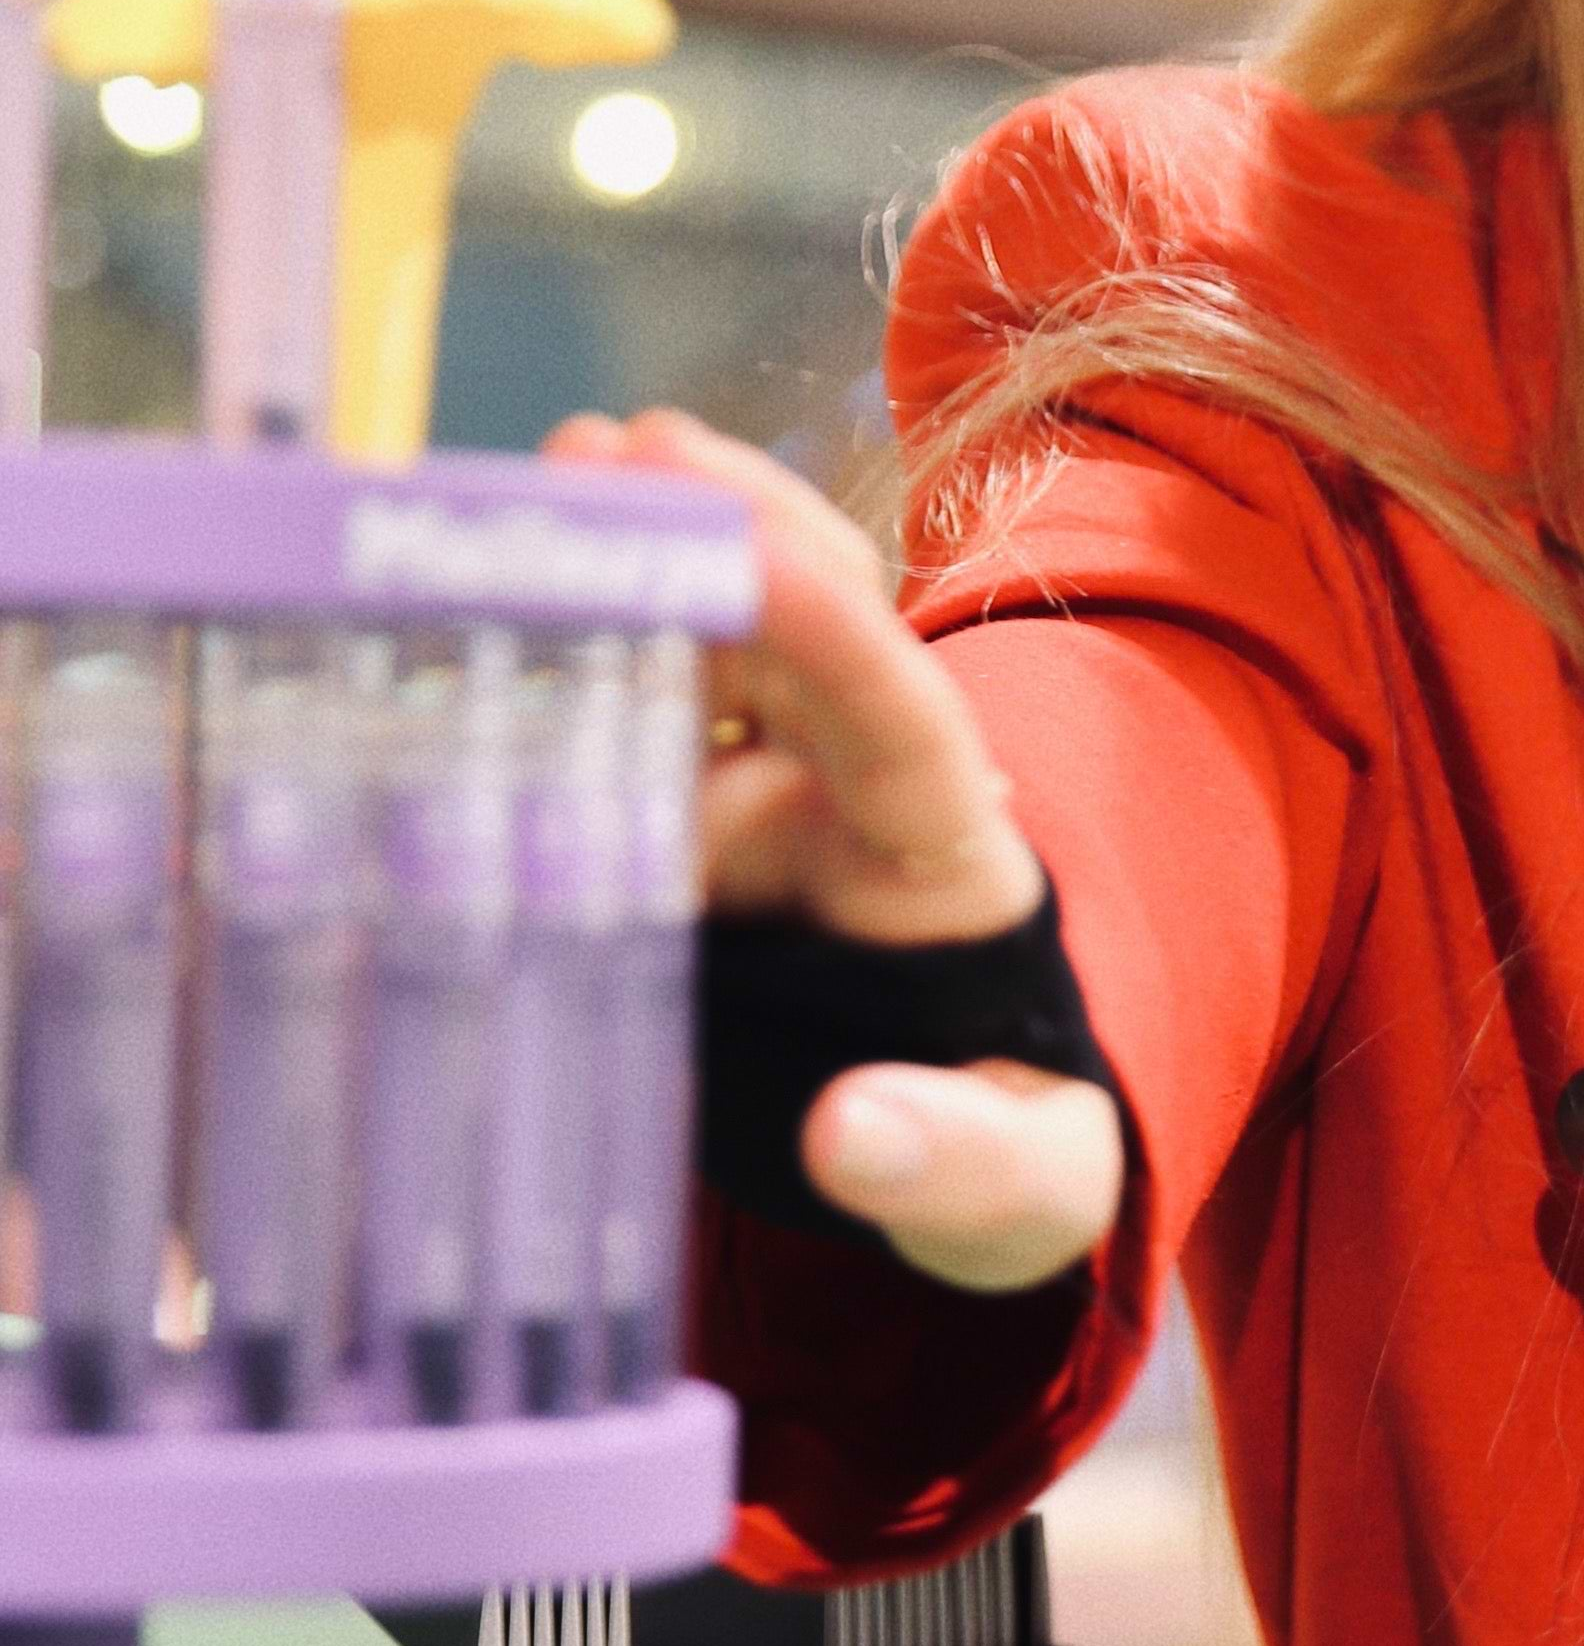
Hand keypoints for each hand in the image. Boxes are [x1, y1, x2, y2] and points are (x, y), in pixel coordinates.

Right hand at [547, 410, 1123, 1295]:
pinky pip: (631, 698)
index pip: (903, 725)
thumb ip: (962, 1165)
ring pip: (713, 635)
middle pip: (798, 635)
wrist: (953, 1150)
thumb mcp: (1025, 1188)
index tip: (762, 559)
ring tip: (567, 461)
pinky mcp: (679, 812)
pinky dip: (573, 629)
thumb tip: (858, 1143)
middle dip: (719, 535)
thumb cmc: (1000, 1157)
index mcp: (950, 863)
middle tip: (616, 457)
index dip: (833, 636)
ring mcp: (762, 787)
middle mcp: (856, 790)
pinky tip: (496, 564)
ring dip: (644, 545)